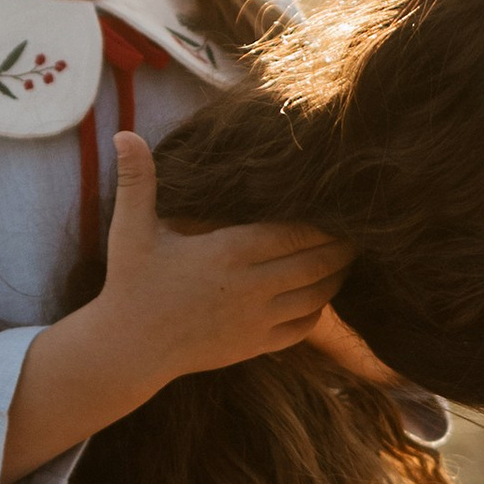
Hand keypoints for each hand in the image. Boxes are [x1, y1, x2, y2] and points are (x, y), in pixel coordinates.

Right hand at [99, 132, 346, 380]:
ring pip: (317, 297)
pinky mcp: (256, 346)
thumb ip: (137, 181)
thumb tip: (125, 134)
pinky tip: (320, 297)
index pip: (295, 232)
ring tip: (345, 261)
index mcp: (229, 252)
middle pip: (316, 263)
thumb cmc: (132, 284)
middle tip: (358, 233)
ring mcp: (257, 320)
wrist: (129, 348)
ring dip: (336, 278)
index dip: (325, 223)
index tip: (341, 210)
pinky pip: (303, 328)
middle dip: (341, 248)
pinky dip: (318, 311)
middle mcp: (251, 286)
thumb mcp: (131, 230)